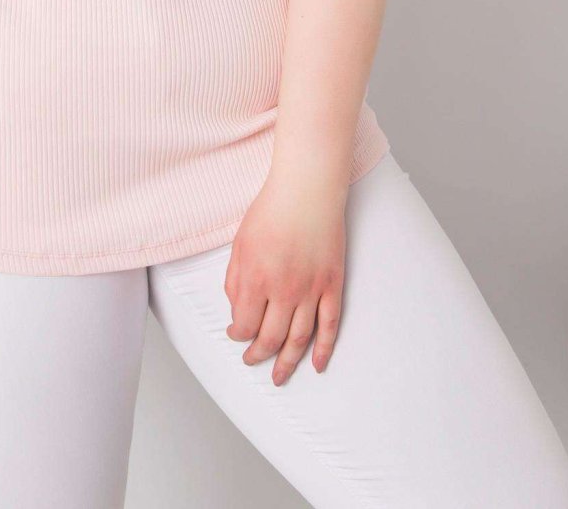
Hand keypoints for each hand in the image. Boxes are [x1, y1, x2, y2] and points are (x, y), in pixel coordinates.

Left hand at [223, 171, 346, 383]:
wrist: (307, 190)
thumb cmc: (270, 212)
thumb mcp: (240, 244)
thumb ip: (234, 280)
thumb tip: (236, 311)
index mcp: (256, 279)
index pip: (245, 325)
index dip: (238, 335)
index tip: (236, 335)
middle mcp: (284, 290)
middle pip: (271, 338)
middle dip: (258, 355)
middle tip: (252, 361)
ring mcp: (311, 290)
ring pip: (299, 339)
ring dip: (288, 362)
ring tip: (279, 377)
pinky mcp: (332, 285)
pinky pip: (330, 326)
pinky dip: (324, 350)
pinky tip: (318, 365)